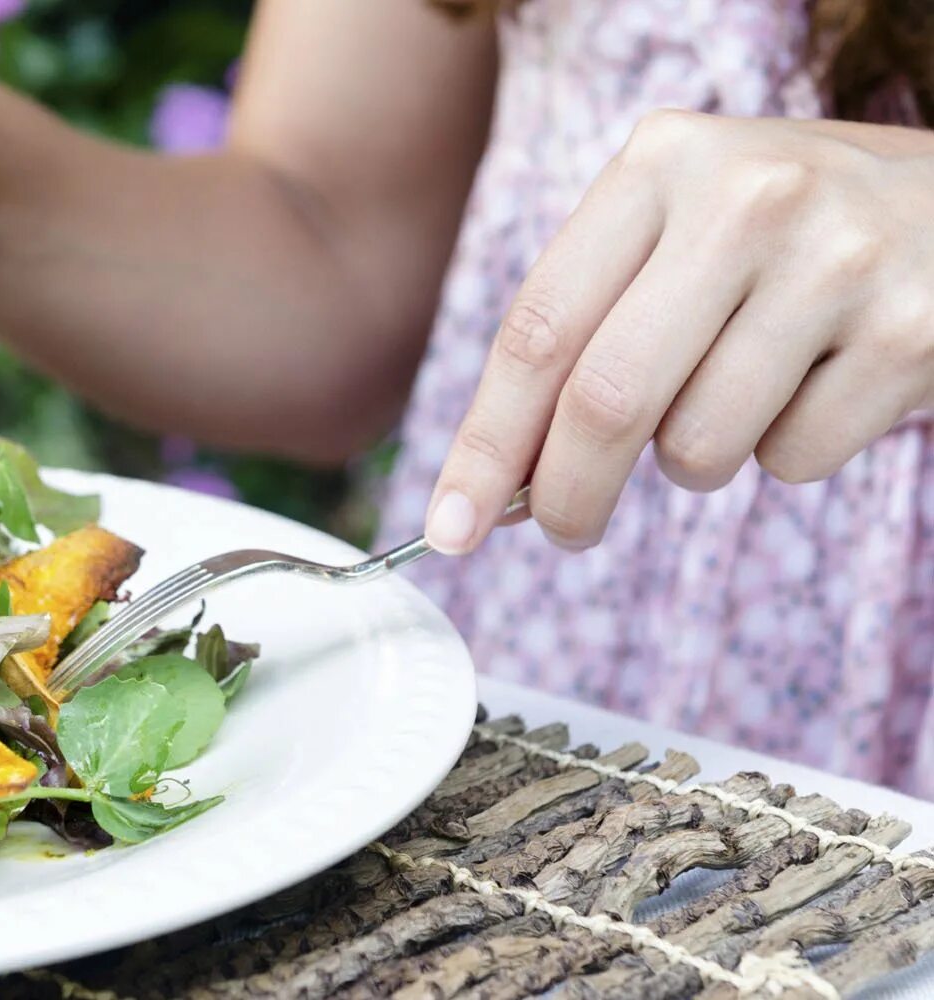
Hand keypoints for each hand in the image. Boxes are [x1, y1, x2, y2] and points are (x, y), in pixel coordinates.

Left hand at [424, 111, 933, 552]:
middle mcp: (747, 198)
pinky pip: (790, 460)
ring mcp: (837, 262)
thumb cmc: (781, 238)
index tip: (449, 525)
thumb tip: (499, 477)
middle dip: (566, 493)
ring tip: (737, 393)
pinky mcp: (911, 335)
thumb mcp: (677, 232)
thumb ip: (587, 328)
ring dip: (693, 460)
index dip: (484, 443)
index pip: (538, 328)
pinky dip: (783, 452)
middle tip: (565, 528)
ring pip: (697, 446)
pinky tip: (817, 383)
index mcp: (662, 163)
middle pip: (604, 401)